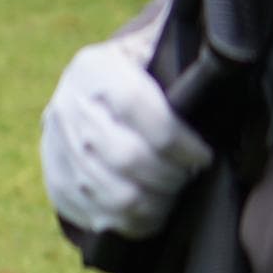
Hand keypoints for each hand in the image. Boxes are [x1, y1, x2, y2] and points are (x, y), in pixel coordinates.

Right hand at [41, 37, 208, 238]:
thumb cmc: (137, 72)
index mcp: (93, 69)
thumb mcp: (150, 49)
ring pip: (111, 193)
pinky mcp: (54, 179)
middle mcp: (67, 107)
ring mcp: (55, 147)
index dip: (177, 140)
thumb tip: (218, 60)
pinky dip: (129, 222)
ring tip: (173, 197)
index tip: (203, 156)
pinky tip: (152, 214)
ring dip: (154, 204)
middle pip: (125, 157)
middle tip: (190, 177)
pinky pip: (92, 213)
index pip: (136, 106)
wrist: (82, 92)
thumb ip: (179, 54)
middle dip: (169, 176)